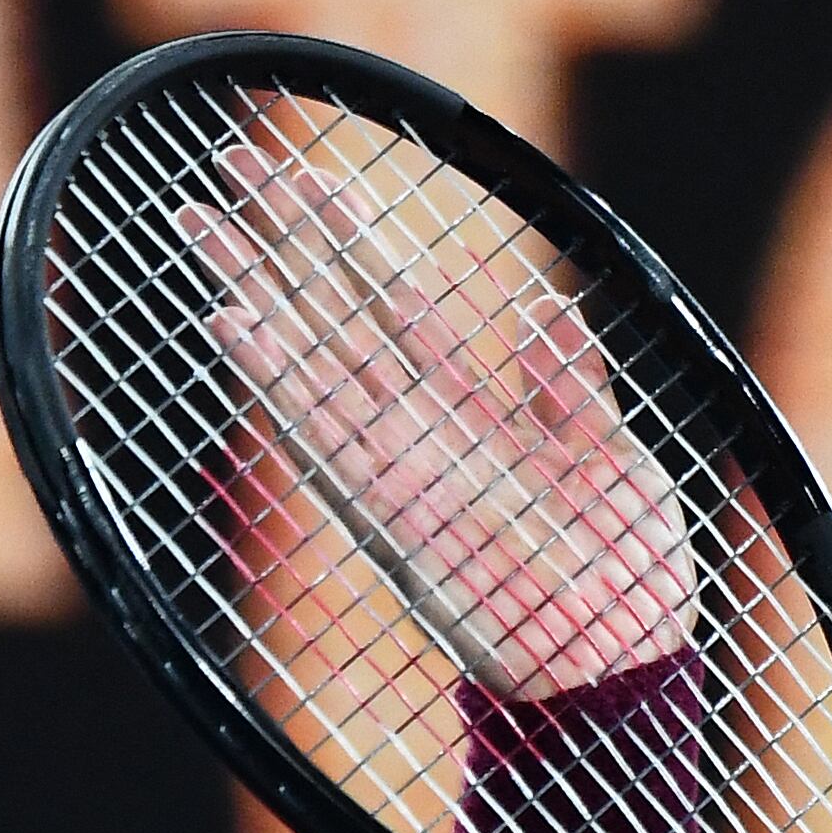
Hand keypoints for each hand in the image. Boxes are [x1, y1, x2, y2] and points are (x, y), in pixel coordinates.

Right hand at [175, 142, 694, 699]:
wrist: (623, 669)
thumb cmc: (632, 576)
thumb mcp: (615, 465)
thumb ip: (572, 394)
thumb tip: (552, 313)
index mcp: (479, 406)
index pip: (401, 296)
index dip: (355, 234)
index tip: (308, 171)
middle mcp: (426, 428)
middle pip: (337, 309)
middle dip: (280, 238)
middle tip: (221, 162)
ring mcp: (401, 467)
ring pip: (312, 356)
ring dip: (255, 290)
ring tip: (199, 223)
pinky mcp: (389, 514)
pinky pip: (320, 435)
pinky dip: (276, 381)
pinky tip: (232, 327)